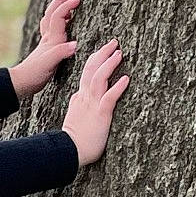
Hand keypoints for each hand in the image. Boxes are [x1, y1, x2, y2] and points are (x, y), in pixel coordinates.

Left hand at [9, 0, 80, 99]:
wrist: (22, 82)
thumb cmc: (34, 73)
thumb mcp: (49, 63)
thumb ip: (61, 53)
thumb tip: (75, 44)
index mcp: (52, 39)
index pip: (58, 16)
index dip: (67, 5)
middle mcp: (49, 38)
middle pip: (52, 13)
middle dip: (61, 1)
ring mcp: (47, 43)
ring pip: (51, 20)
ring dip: (59, 10)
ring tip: (69, 7)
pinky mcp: (47, 49)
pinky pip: (52, 30)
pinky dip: (57, 22)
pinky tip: (63, 26)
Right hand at [62, 40, 129, 166]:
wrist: (68, 152)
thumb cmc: (74, 141)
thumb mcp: (74, 118)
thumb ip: (77, 106)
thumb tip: (77, 98)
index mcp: (79, 98)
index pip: (86, 74)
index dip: (95, 61)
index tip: (103, 52)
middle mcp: (85, 98)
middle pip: (92, 69)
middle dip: (102, 54)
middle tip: (114, 43)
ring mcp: (92, 105)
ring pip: (99, 78)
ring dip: (110, 64)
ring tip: (119, 53)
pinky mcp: (101, 115)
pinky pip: (110, 97)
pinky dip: (118, 87)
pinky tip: (126, 78)